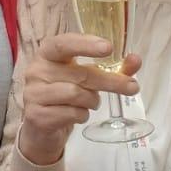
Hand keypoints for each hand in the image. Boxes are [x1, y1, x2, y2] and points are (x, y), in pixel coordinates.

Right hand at [18, 32, 139, 164]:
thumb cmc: (65, 95)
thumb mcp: (86, 78)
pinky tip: (78, 114)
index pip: (63, 43)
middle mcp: (37, 70)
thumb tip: (136, 60)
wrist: (41, 126)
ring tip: (92, 103)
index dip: (85, 44)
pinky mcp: (37, 115)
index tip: (109, 48)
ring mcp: (34, 93)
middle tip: (132, 87)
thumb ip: (111, 68)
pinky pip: (71, 113)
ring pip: (76, 94)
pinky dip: (82, 115)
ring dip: (93, 101)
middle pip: (80, 73)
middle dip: (110, 81)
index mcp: (48, 54)